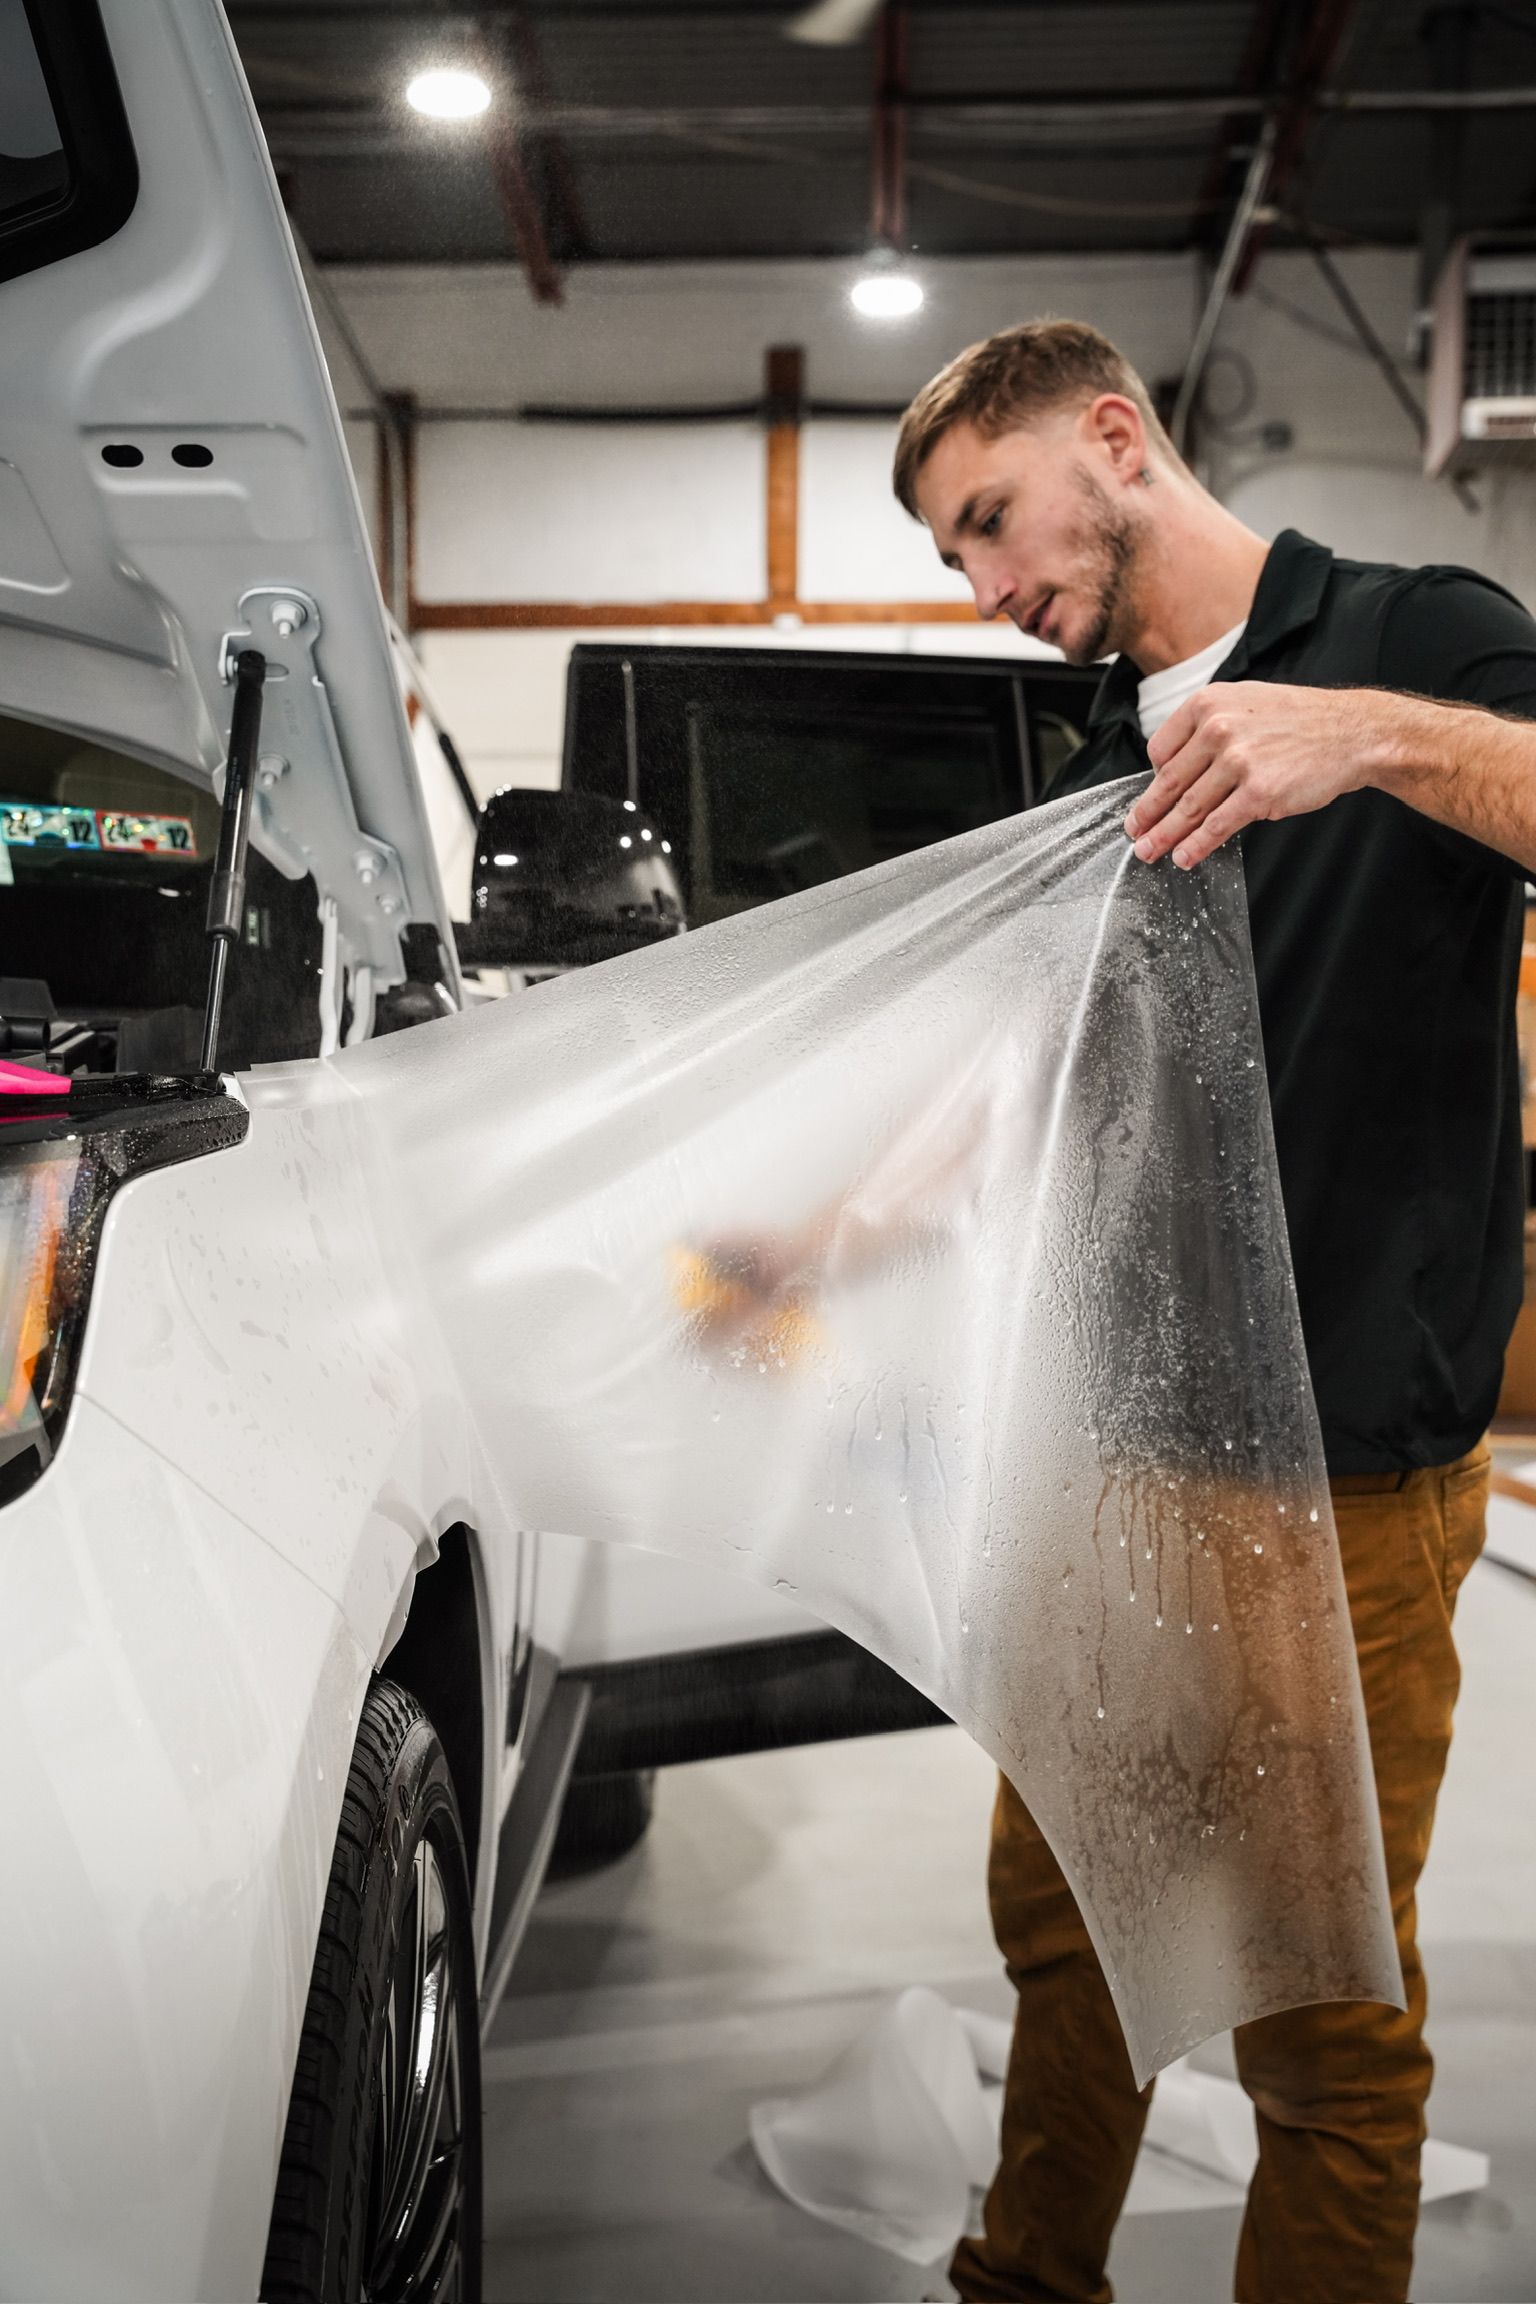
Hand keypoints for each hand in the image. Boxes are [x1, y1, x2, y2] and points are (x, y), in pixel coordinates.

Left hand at [1124, 682, 1388, 867]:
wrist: (1351, 732)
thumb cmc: (1298, 720)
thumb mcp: (1245, 703)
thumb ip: (1208, 728)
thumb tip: (1176, 768)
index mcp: (1208, 704)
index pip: (1162, 749)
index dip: (1153, 779)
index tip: (1149, 798)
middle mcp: (1219, 728)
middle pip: (1169, 782)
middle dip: (1148, 814)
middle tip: (1134, 832)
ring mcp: (1238, 761)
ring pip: (1189, 807)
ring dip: (1164, 835)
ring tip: (1149, 851)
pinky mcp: (1259, 791)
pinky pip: (1217, 825)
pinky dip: (1196, 845)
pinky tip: (1184, 856)